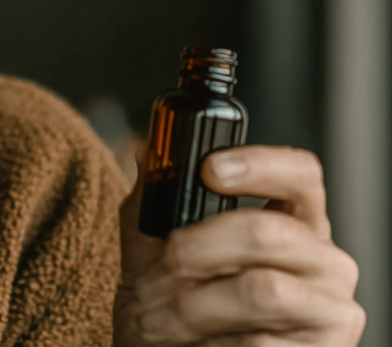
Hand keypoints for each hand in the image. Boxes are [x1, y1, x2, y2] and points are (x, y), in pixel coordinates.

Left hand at [114, 145, 364, 344]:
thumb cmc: (174, 294)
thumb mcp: (157, 238)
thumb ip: (156, 194)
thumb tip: (149, 153)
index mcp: (294, 219)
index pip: (300, 173)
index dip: (259, 164)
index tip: (209, 168)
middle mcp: (324, 260)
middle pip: (269, 231)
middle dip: (201, 245)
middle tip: (167, 260)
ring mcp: (331, 311)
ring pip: (263, 290)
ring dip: (197, 302)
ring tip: (163, 315)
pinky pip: (261, 344)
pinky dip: (214, 344)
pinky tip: (196, 344)